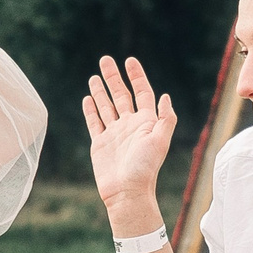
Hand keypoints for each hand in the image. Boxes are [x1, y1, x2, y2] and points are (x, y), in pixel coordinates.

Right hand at [84, 56, 177, 213]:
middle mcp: (130, 125)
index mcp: (146, 122)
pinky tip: (87, 98)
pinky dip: (91, 110)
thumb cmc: (145, 168)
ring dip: (101, 91)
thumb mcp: (160, 141)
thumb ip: (165, 119)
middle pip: (121, 95)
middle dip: (113, 77)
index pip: (142, 92)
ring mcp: (114, 133)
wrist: (126, 192)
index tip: (129, 60)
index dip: (137, 76)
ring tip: (94, 76)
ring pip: (106, 106)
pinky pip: (95, 122)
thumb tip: (165, 96)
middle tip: (105, 60)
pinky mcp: (100, 143)